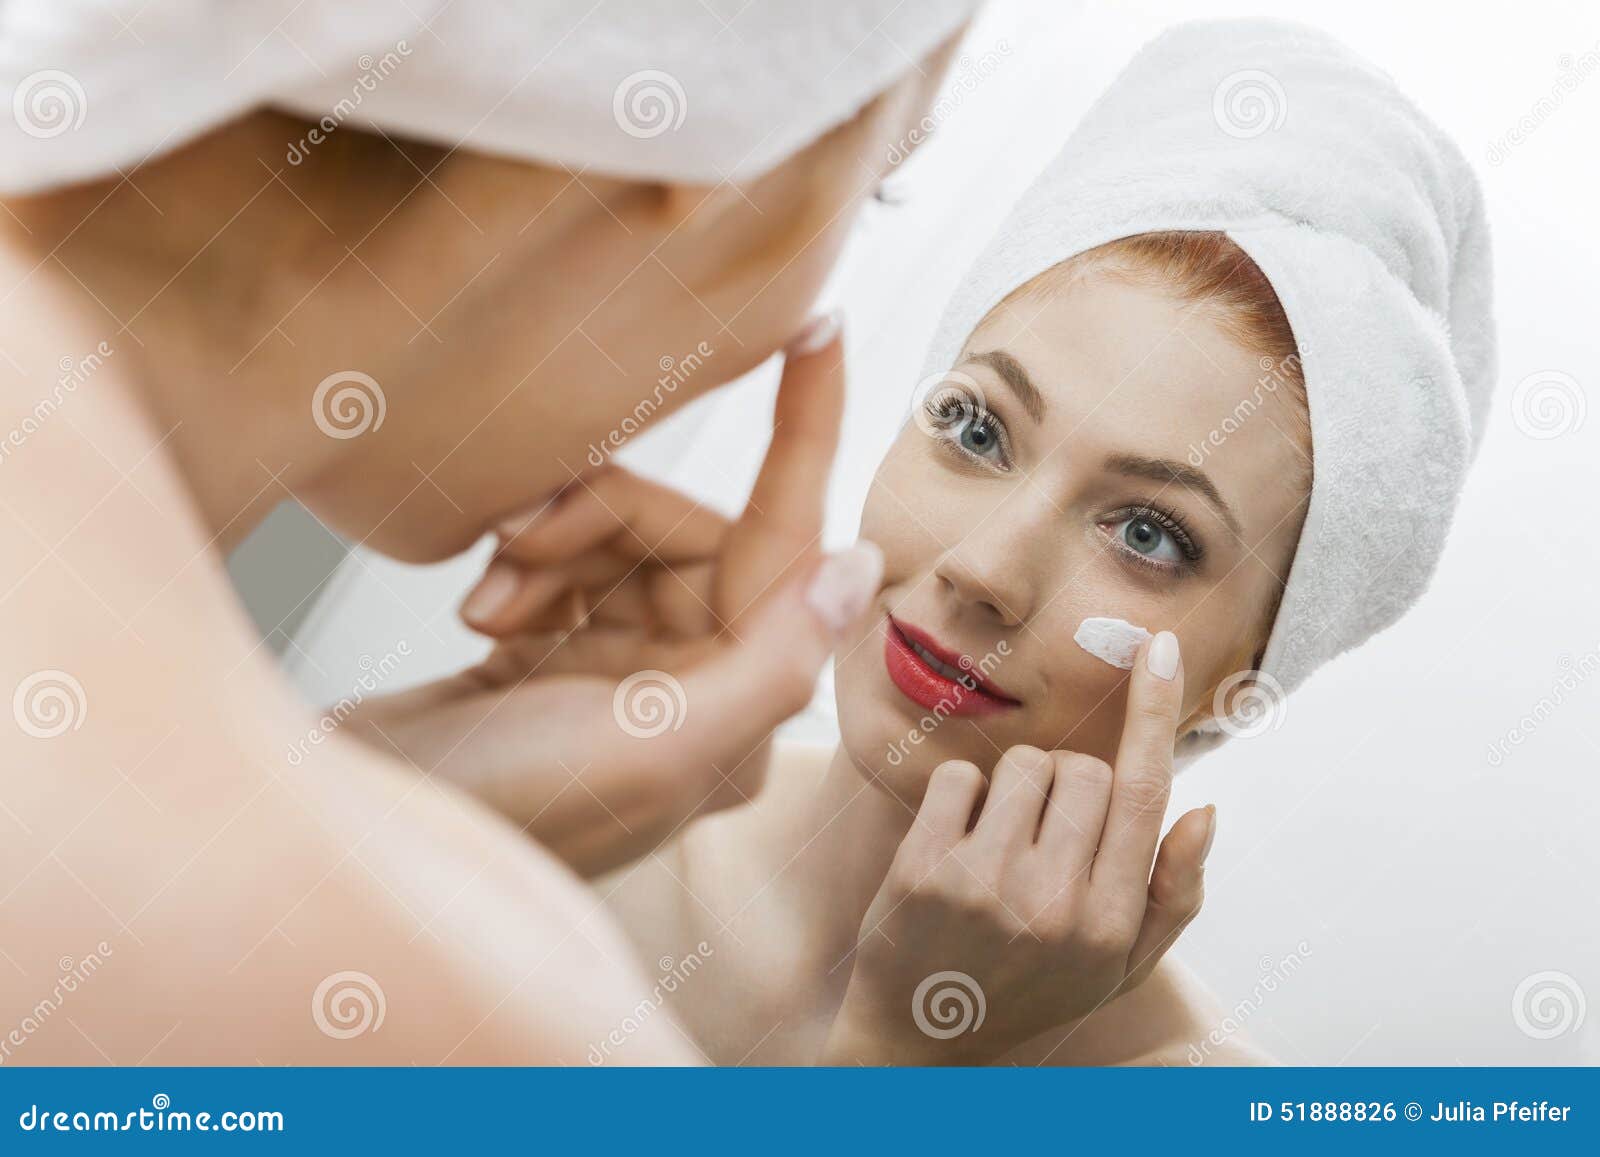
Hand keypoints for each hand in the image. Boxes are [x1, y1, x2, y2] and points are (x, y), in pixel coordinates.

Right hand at [351, 320, 880, 875]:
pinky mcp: (557, 660)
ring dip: (552, 546)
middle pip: (686, 530)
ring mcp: (627, 674)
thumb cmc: (500, 817)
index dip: (807, 430)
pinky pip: (565, 565)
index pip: (792, 543)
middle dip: (604, 517)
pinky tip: (479, 617)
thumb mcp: (649, 750)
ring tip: (488, 601)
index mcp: (737, 710)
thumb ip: (770, 663)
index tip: (820, 323)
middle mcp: (696, 689)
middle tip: (519, 545)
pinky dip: (523, 570)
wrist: (357, 844)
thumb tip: (861, 567)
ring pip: (620, 539)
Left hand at [821, 632, 1212, 1064]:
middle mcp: (1054, 904)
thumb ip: (1174, 894)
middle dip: (1068, 783)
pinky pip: (959, 776)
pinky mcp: (923, 872)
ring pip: (1023, 764)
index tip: (1156, 648)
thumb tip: (1206, 811)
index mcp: (1111, 923)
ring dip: (1016, 787)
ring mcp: (985, 887)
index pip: (1143, 791)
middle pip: (1082, 768)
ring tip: (1000, 843)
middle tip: (1044, 835)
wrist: (920, 1040)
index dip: (1153, 712)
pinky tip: (956, 842)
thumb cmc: (1032, 989)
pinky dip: (961, 795)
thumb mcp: (1118, 965)